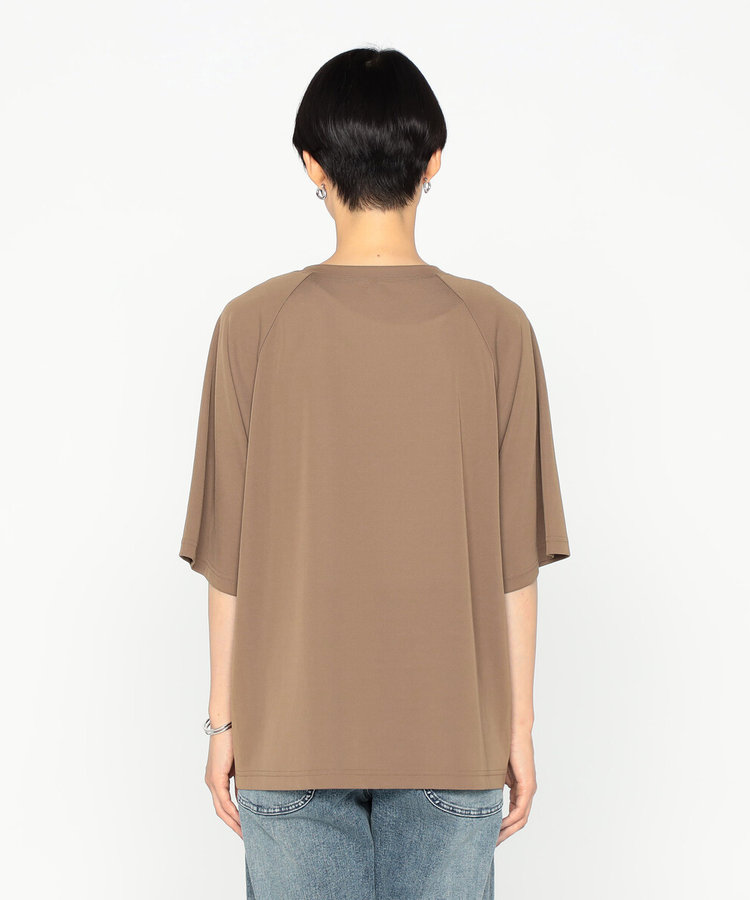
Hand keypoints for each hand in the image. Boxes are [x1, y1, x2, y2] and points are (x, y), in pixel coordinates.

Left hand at [205, 730, 241, 837]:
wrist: (226, 722)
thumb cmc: (235, 738)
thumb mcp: (240, 765)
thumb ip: (242, 780)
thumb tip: (247, 796)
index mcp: (216, 778)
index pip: (223, 805)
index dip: (233, 818)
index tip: (244, 827)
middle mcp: (211, 782)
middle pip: (220, 811)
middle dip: (233, 825)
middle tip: (245, 837)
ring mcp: (212, 780)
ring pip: (221, 809)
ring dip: (233, 822)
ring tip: (245, 832)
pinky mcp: (216, 777)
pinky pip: (223, 800)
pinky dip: (232, 811)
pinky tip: (241, 819)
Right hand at [496, 728, 536, 844]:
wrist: (513, 729)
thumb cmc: (504, 744)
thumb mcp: (495, 770)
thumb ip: (492, 784)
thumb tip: (478, 795)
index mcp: (520, 788)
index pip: (514, 814)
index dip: (503, 827)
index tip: (490, 835)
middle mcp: (527, 791)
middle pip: (519, 822)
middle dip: (505, 834)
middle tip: (491, 845)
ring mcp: (529, 789)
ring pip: (521, 819)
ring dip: (507, 831)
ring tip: (493, 840)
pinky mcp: (528, 785)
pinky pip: (520, 810)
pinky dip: (510, 820)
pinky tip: (499, 826)